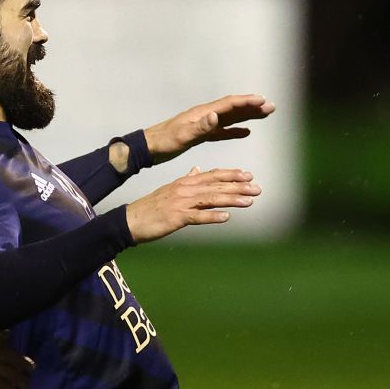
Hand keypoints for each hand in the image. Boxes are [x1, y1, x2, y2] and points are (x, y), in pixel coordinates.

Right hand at [125, 166, 258, 242]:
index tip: (248, 175)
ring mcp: (181, 203)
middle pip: (216, 186)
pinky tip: (226, 217)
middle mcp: (185, 189)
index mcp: (185, 182)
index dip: (231, 174)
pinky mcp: (176, 217)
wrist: (132, 219)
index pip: (213, 175)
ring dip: (231, 200)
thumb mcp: (171, 189)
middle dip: (238, 186)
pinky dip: (212, 216)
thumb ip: (187, 179)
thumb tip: (198, 169)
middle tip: (257, 188)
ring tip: (248, 201)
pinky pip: (197, 217)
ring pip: (211, 199)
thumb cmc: (153, 207)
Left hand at [143, 94, 275, 163]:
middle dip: (252, 107)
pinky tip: (246, 132)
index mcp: (203, 113)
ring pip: (231, 118)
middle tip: (271, 107)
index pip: (229, 104)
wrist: (149, 148)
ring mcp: (204, 124)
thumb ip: (200, 126)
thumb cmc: (164, 142)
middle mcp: (205, 115)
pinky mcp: (202, 134)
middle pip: (233, 108)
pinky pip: (223, 130)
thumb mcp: (182, 136)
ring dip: (248, 116)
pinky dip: (235, 130)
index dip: (246, 102)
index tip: (263, 100)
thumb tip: (216, 115)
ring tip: (265, 115)